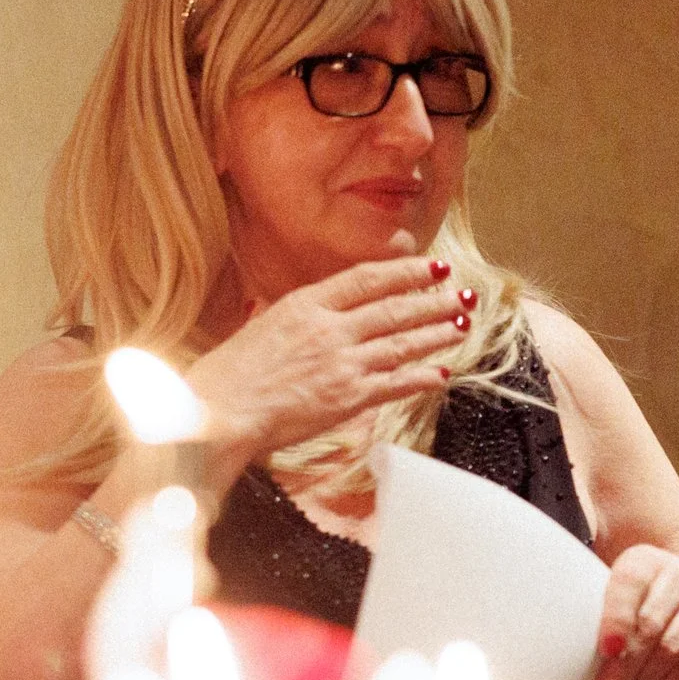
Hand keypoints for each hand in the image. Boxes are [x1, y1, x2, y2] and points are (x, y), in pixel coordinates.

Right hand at [183, 244, 470, 470]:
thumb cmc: (224, 377)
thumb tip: (285, 309)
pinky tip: (441, 372)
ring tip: (461, 324)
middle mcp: (329, 329)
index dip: (405, 271)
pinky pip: (395, 383)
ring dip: (436, 333)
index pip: (367, 279)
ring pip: (402, 342)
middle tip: (460, 293)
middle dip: (432, 300)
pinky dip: (421, 377)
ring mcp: (341, 363)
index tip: (430, 266)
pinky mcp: (347, 398)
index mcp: (304, 305)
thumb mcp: (255, 329)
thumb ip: (281, 317)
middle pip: (393, 308)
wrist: (217, 414)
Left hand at [592, 544, 678, 679]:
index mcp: (643, 560)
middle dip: (623, 670)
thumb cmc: (629, 602)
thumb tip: (553, 656)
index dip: (617, 621)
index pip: (627, 589)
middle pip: (650, 627)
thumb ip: (589, 611)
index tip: (606, 651)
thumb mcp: (608, 592)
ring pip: (672, 649)